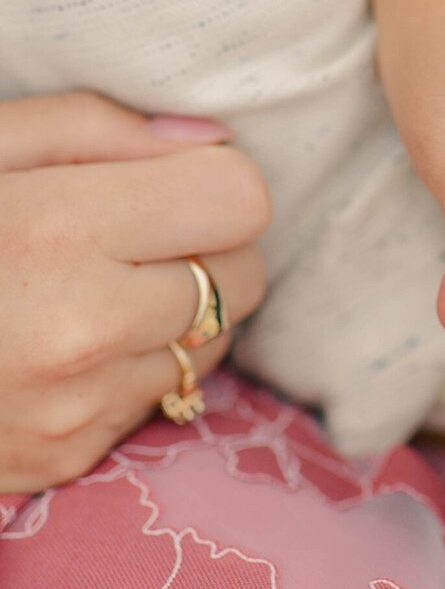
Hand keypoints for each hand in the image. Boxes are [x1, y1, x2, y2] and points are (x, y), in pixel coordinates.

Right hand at [0, 92, 269, 493]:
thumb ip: (95, 127)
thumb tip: (206, 143)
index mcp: (58, 229)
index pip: (239, 200)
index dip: (212, 181)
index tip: (167, 182)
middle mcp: (78, 329)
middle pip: (243, 278)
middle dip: (208, 249)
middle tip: (135, 235)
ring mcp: (73, 408)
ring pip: (207, 346)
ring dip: (173, 314)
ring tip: (87, 290)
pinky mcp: (62, 461)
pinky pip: (153, 400)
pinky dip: (128, 369)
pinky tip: (58, 345)